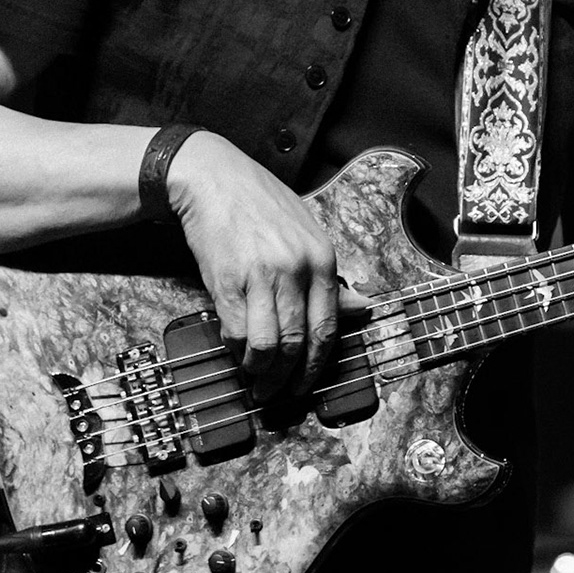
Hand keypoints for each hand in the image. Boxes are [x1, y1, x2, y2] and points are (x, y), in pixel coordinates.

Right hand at [165, 132, 351, 400]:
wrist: (214, 179)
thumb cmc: (261, 205)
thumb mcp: (308, 233)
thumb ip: (330, 276)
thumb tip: (359, 309)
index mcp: (322, 259)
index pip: (328, 328)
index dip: (318, 365)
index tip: (306, 383)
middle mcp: (297, 269)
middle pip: (299, 343)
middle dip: (289, 379)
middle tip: (277, 394)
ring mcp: (262, 276)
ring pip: (268, 346)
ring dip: (261, 372)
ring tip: (255, 380)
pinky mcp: (227, 281)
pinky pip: (235, 332)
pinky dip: (235, 350)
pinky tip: (235, 351)